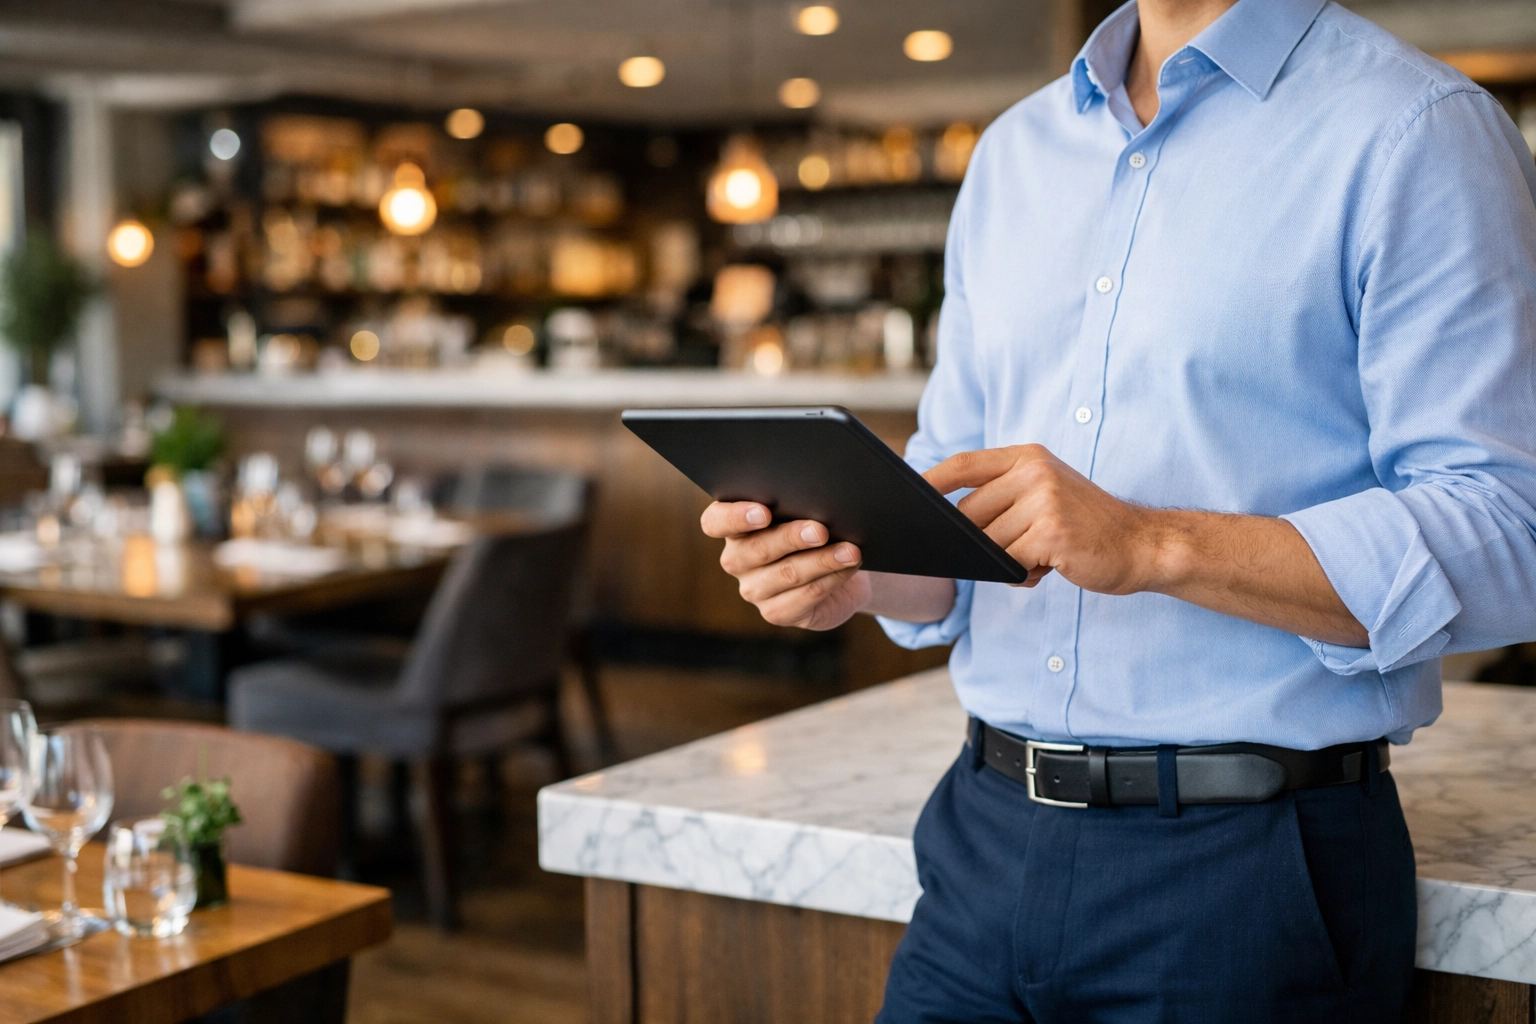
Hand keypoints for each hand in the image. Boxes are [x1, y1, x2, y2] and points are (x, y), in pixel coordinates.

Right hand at [701, 501, 870, 629]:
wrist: (839, 571)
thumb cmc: (816, 530)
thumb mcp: (803, 513)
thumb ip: (798, 505)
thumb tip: (817, 501)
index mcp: (734, 528)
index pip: (715, 522)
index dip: (735, 517)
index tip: (763, 512)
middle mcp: (737, 560)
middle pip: (757, 548)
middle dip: (792, 537)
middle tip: (821, 530)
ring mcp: (754, 590)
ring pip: (787, 574)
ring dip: (822, 560)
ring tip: (850, 550)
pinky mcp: (776, 613)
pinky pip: (805, 596)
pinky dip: (831, 579)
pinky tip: (848, 567)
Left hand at [924, 444, 1159, 593]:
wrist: (1141, 545)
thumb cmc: (1086, 526)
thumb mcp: (1045, 492)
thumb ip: (1002, 495)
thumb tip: (944, 520)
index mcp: (1028, 456)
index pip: (963, 464)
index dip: (930, 482)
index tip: (905, 498)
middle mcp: (1034, 471)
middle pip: (969, 514)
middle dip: (982, 542)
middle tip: (1022, 549)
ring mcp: (1044, 499)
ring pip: (988, 543)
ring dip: (1008, 561)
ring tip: (1044, 556)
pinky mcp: (1051, 532)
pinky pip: (1009, 563)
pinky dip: (1022, 575)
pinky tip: (1051, 567)